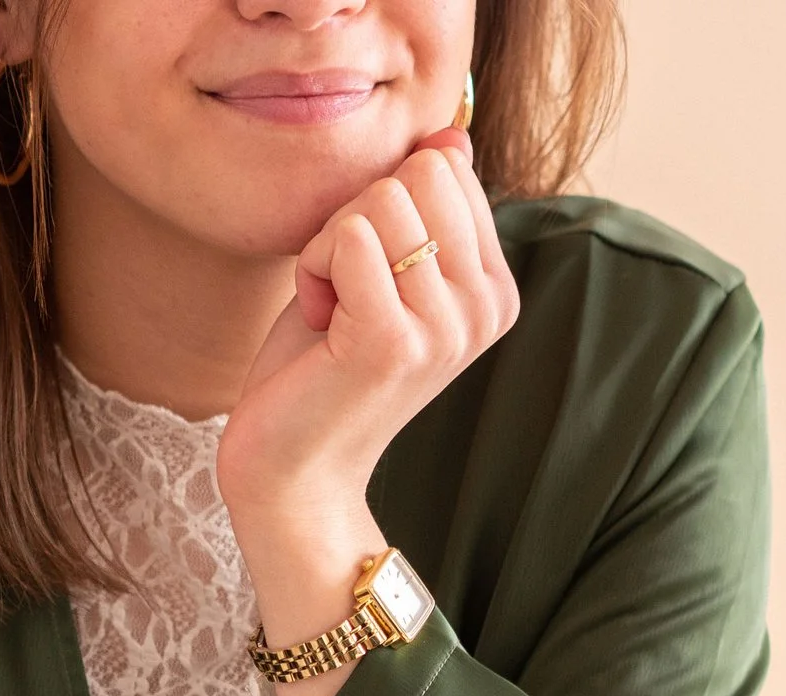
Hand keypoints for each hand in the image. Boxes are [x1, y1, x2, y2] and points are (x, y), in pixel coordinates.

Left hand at [214, 130, 520, 695]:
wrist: (292, 471)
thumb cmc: (320, 370)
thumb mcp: (378, 272)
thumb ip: (419, 207)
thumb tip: (451, 135)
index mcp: (493, 289)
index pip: (447, 166)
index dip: (382, 208)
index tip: (367, 280)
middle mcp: (484, 307)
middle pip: (420, 172)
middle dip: (356, 220)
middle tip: (344, 294)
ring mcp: (445, 326)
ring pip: (379, 200)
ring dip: (329, 249)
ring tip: (332, 315)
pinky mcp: (393, 341)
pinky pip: (347, 237)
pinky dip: (312, 271)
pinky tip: (319, 325)